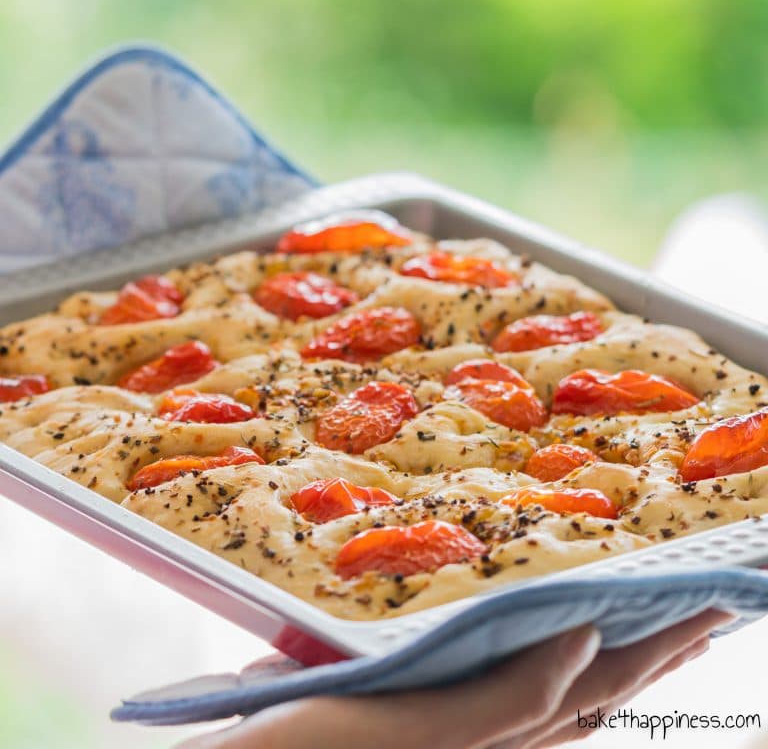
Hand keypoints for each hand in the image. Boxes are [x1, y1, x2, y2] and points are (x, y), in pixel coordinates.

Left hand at [177, 610, 729, 748]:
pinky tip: (583, 635)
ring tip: (690, 616)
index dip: (633, 666)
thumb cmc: (286, 735)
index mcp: (475, 729)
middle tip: (716, 611)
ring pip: (569, 707)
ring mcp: (461, 743)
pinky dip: (547, 674)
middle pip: (593, 703)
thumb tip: (405, 628)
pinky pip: (501, 709)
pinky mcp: (424, 731)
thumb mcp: (357, 688)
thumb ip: (393, 669)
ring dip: (633, 661)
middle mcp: (484, 744)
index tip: (676, 622)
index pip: (573, 702)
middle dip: (662, 659)